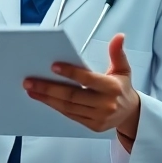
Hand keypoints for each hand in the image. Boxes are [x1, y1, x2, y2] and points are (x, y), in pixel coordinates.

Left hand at [24, 33, 141, 151]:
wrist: (130, 114)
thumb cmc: (122, 88)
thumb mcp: (123, 69)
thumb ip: (117, 53)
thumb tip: (119, 36)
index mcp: (112, 88)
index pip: (88, 79)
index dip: (70, 73)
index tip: (53, 66)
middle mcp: (105, 104)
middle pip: (72, 95)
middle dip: (49, 88)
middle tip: (30, 80)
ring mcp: (98, 117)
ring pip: (68, 107)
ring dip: (47, 98)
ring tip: (31, 89)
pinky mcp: (92, 126)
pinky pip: (70, 115)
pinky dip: (55, 107)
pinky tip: (43, 99)